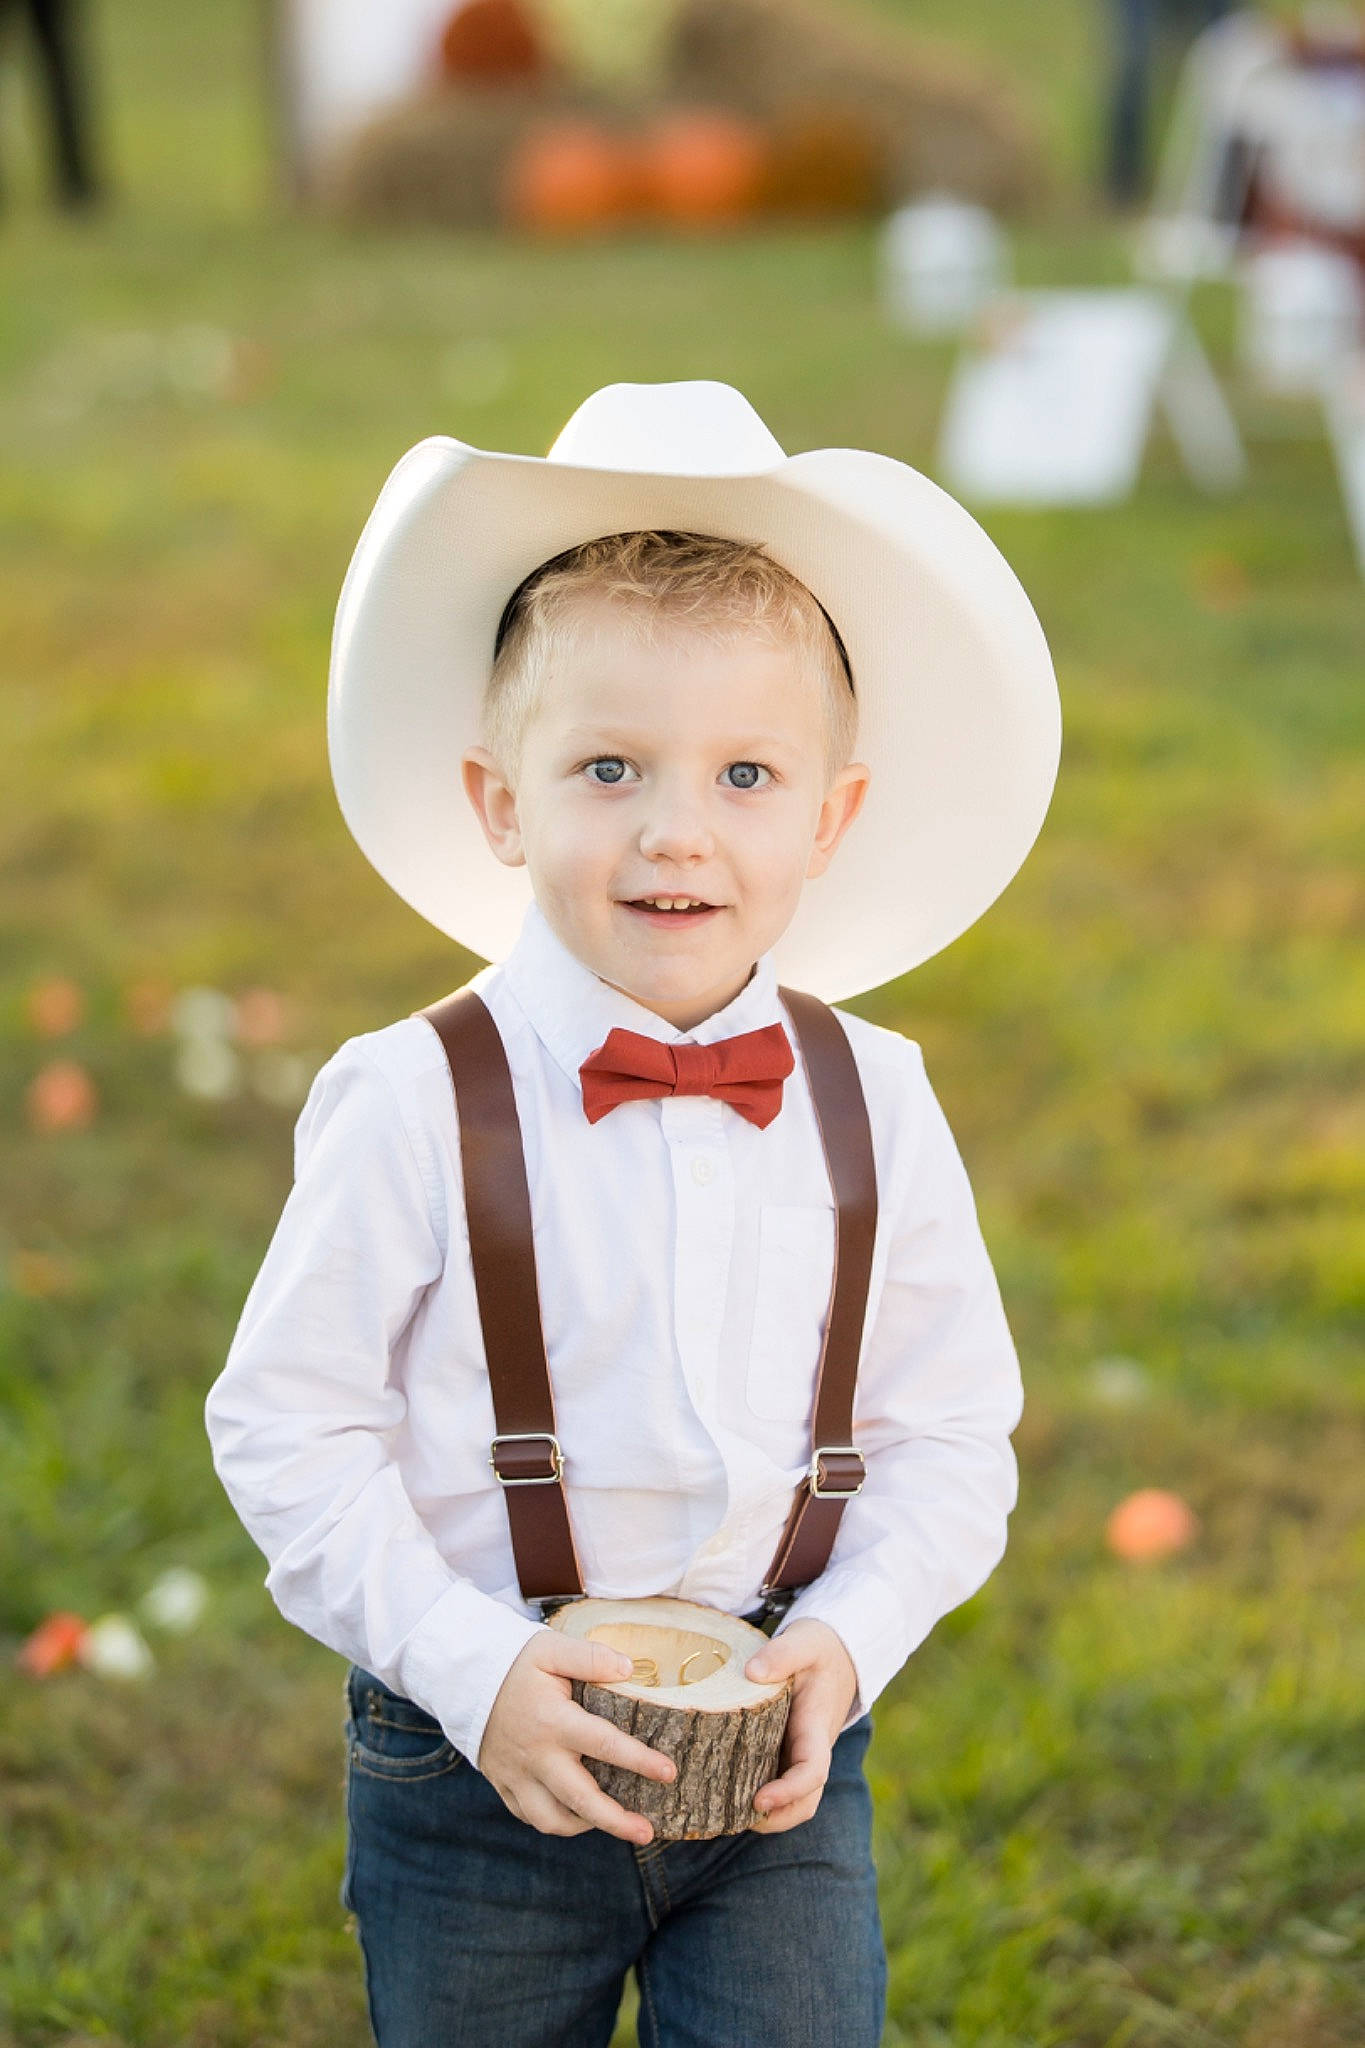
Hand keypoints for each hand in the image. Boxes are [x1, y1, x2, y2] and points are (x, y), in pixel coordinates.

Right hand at [479, 1630, 675, 1845]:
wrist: (464, 1678)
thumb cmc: (515, 1663)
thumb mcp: (551, 1649)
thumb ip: (590, 1658)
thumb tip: (630, 1668)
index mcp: (553, 1721)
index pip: (605, 1745)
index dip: (640, 1762)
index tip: (669, 1773)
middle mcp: (536, 1756)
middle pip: (580, 1800)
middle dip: (617, 1821)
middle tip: (647, 1832)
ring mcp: (516, 1775)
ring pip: (552, 1819)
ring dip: (586, 1826)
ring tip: (613, 1823)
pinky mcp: (503, 1784)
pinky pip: (530, 1816)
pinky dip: (555, 1822)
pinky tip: (577, 1815)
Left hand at [744, 1618, 858, 1833]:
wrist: (838, 1652)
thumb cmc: (820, 1648)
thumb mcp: (804, 1641)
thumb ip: (782, 1654)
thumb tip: (752, 1673)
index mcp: (817, 1729)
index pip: (813, 1772)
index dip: (789, 1791)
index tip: (760, 1799)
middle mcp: (812, 1750)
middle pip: (806, 1801)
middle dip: (778, 1817)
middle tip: (735, 1817)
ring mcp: (800, 1754)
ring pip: (794, 1800)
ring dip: (768, 1815)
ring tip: (725, 1812)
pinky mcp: (786, 1752)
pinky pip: (778, 1783)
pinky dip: (759, 1798)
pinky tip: (724, 1792)